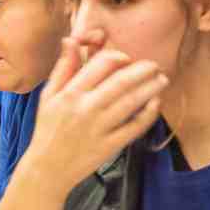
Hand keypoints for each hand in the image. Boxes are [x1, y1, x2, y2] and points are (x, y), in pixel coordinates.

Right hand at [19, 32, 166, 197]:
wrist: (47, 170)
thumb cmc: (48, 129)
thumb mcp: (49, 96)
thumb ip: (64, 68)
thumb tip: (71, 39)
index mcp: (70, 93)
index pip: (102, 64)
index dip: (120, 57)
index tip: (127, 59)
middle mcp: (85, 109)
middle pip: (122, 81)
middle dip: (143, 70)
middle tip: (155, 66)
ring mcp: (99, 128)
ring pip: (131, 102)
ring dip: (151, 88)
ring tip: (162, 80)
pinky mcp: (110, 146)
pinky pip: (134, 127)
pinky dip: (148, 114)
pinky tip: (156, 103)